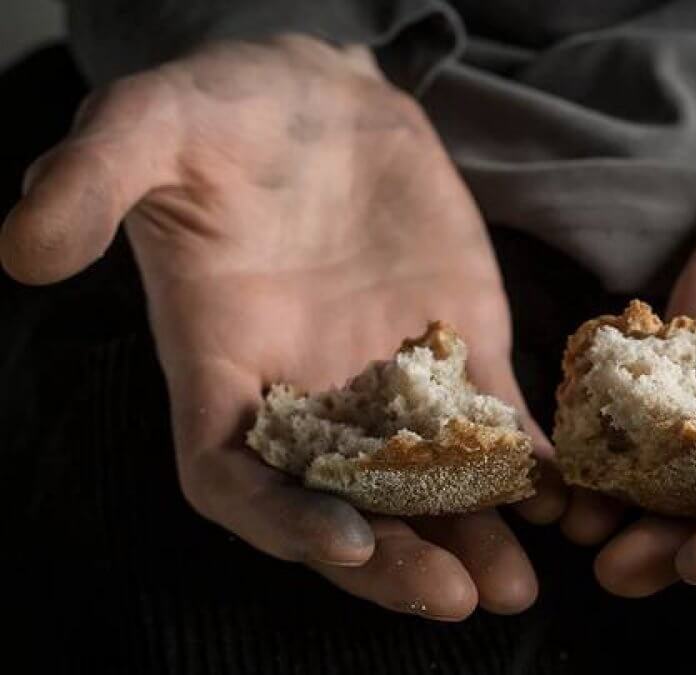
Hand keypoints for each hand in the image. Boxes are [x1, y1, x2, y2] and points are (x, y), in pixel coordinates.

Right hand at [1, 35, 564, 618]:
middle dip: (392, 559)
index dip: (279, 522)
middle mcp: (306, 396)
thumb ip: (92, 181)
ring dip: (470, 538)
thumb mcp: (148, 124)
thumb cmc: (224, 110)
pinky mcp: (458, 349)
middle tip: (453, 598)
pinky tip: (562, 499)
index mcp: (221, 369)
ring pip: (427, 485)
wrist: (322, 97)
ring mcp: (389, 381)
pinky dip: (526, 467)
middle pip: (342, 507)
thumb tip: (23, 249)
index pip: (234, 479)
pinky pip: (495, 422)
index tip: (339, 544)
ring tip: (515, 583)